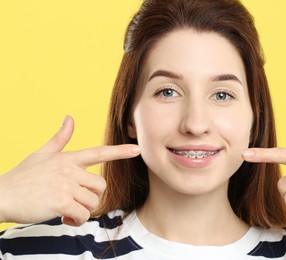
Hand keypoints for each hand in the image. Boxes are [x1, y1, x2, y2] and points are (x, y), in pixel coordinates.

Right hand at [0, 116, 140, 225]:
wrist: (1, 195)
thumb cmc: (22, 176)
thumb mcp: (41, 154)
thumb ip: (59, 139)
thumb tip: (70, 117)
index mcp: (67, 158)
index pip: (98, 152)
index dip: (120, 152)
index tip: (137, 149)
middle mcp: (69, 169)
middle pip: (100, 186)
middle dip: (91, 198)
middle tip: (75, 203)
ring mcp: (66, 185)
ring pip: (93, 201)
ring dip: (83, 211)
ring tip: (67, 212)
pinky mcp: (61, 201)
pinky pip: (82, 214)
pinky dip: (76, 221)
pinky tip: (64, 220)